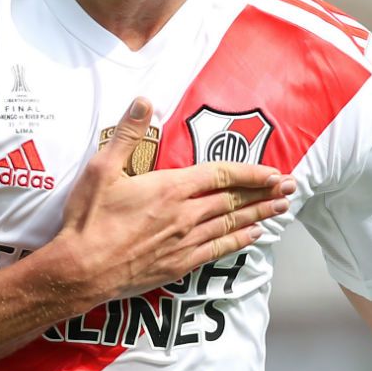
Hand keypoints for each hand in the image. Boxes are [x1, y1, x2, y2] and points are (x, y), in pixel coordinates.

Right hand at [34, 97, 293, 310]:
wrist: (80, 269)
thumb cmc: (88, 219)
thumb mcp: (101, 169)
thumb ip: (127, 135)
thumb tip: (143, 100)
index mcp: (169, 188)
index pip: (220, 175)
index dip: (250, 172)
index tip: (273, 171)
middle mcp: (184, 215)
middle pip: (233, 200)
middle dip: (265, 192)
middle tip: (291, 187)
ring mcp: (184, 242)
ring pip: (231, 224)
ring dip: (259, 215)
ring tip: (282, 208)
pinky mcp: (178, 264)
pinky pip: (217, 250)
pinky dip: (239, 240)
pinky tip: (253, 236)